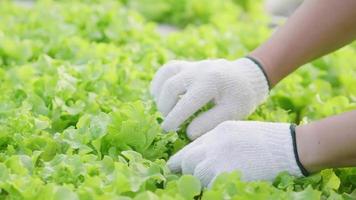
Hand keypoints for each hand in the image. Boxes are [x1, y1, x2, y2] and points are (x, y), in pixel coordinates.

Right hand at [150, 58, 268, 139]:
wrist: (246, 77)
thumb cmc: (240, 98)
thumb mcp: (232, 113)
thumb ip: (210, 123)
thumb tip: (188, 132)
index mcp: (212, 82)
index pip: (186, 102)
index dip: (174, 118)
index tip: (167, 130)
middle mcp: (199, 70)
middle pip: (171, 87)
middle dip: (165, 107)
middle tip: (169, 122)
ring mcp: (192, 65)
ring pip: (166, 75)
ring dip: (161, 95)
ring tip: (166, 110)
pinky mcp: (187, 64)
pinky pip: (167, 69)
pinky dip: (160, 82)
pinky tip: (162, 96)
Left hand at [167, 121, 304, 186]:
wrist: (290, 146)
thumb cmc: (269, 141)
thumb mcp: (239, 132)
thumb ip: (218, 142)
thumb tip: (202, 156)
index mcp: (217, 132)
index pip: (189, 147)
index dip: (180, 160)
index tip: (174, 167)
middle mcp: (214, 144)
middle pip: (187, 161)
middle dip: (188, 171)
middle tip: (197, 177)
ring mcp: (219, 158)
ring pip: (196, 174)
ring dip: (202, 180)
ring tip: (216, 180)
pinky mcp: (226, 174)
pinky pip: (209, 185)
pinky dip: (213, 187)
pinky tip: (223, 184)